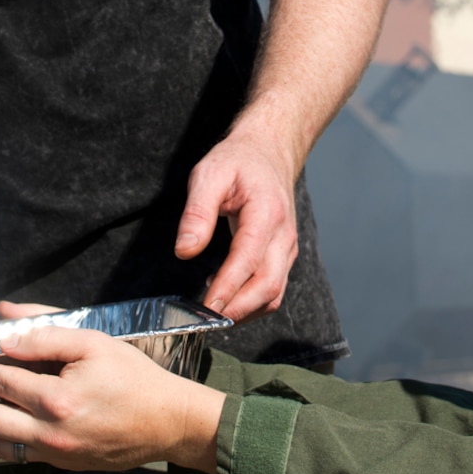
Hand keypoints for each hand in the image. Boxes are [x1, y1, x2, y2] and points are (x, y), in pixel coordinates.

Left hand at [0, 325, 225, 473]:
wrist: (168, 422)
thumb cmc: (135, 378)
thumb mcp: (94, 341)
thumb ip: (46, 331)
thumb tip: (4, 325)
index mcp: (57, 396)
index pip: (0, 381)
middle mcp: (50, 431)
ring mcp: (55, 454)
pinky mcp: (62, 465)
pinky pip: (17, 455)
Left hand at [177, 131, 298, 321]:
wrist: (269, 152)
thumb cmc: (238, 162)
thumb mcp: (209, 174)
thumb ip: (197, 213)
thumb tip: (185, 251)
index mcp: (266, 213)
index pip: (248, 260)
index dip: (227, 288)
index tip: (206, 308)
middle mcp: (283, 235)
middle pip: (268, 287)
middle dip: (238, 310)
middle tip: (205, 321)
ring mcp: (287, 248)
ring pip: (274, 294)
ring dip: (244, 311)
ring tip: (210, 312)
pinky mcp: (283, 256)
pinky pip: (273, 288)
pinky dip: (250, 302)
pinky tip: (223, 296)